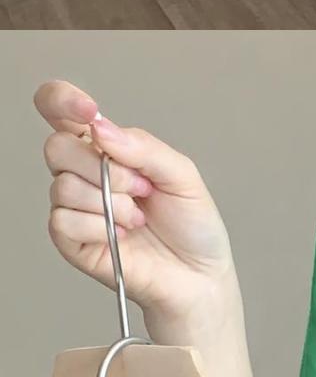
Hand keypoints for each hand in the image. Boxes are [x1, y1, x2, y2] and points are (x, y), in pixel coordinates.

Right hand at [35, 80, 241, 349]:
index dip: (62, 100)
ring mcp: (75, 207)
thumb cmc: (192, 225)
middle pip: (57, 147)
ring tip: (139, 218)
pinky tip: (122, 236)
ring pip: (62, 186)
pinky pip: (63, 221)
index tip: (89, 110)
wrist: (199, 276)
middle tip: (141, 187)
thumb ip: (143, 148)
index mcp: (106, 147)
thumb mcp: (182, 174)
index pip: (61, 110)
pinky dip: (99, 227)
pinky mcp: (71, 241)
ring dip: (110, 202)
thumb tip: (100, 128)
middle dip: (102, 166)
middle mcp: (84, 173)